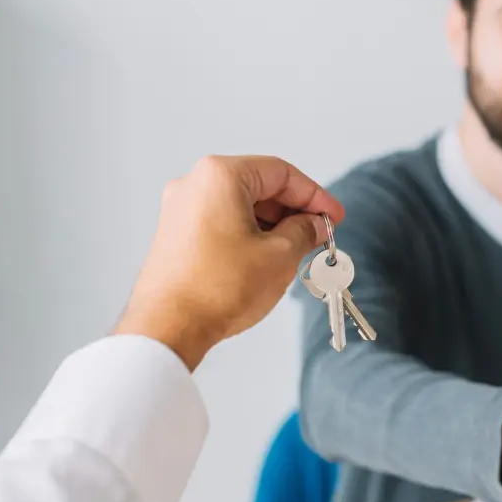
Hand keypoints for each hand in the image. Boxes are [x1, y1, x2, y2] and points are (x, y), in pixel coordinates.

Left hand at [114, 155, 343, 369]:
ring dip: (274, 224)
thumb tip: (315, 225)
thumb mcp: (280, 256)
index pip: (282, 173)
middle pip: (260, 186)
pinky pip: (223, 222)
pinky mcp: (177, 234)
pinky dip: (250, 234)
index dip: (315, 196)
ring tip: (297, 252)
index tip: (333, 216)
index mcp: (220, 176)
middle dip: (294, 211)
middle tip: (320, 234)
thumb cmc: (216, 289)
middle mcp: (195, 185)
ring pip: (242, 205)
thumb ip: (305, 231)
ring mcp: (181, 210)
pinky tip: (268, 258)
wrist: (168, 328)